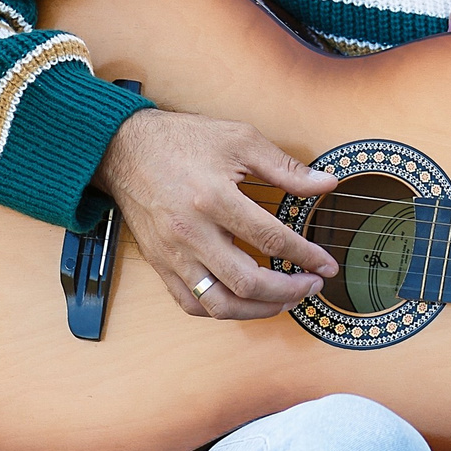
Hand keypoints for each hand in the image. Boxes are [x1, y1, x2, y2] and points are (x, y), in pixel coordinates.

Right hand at [92, 108, 340, 320]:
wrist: (125, 148)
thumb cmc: (182, 140)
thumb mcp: (240, 139)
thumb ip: (285, 166)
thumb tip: (326, 184)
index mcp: (214, 198)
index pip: (270, 239)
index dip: (305, 256)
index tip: (325, 265)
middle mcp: (192, 232)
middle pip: (246, 282)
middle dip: (288, 291)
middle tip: (311, 287)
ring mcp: (173, 252)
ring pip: (218, 303)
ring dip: (257, 310)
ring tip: (283, 301)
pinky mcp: (160, 263)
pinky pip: (191, 302)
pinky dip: (220, 310)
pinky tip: (242, 302)